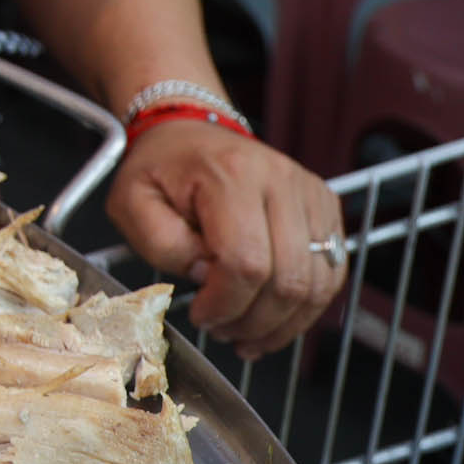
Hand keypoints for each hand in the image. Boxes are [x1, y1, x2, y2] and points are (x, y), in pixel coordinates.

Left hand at [107, 120, 344, 359]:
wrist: (188, 132)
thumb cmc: (160, 170)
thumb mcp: (132, 203)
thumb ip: (162, 244)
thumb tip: (206, 276)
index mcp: (229, 174)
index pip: (246, 262)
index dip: (225, 304)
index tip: (201, 314)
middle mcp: (279, 179)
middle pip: (289, 280)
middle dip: (254, 321)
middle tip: (223, 329)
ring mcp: (309, 191)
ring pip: (317, 284)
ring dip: (282, 323)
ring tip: (246, 331)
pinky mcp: (325, 206)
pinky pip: (331, 273)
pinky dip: (305, 307)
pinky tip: (273, 317)